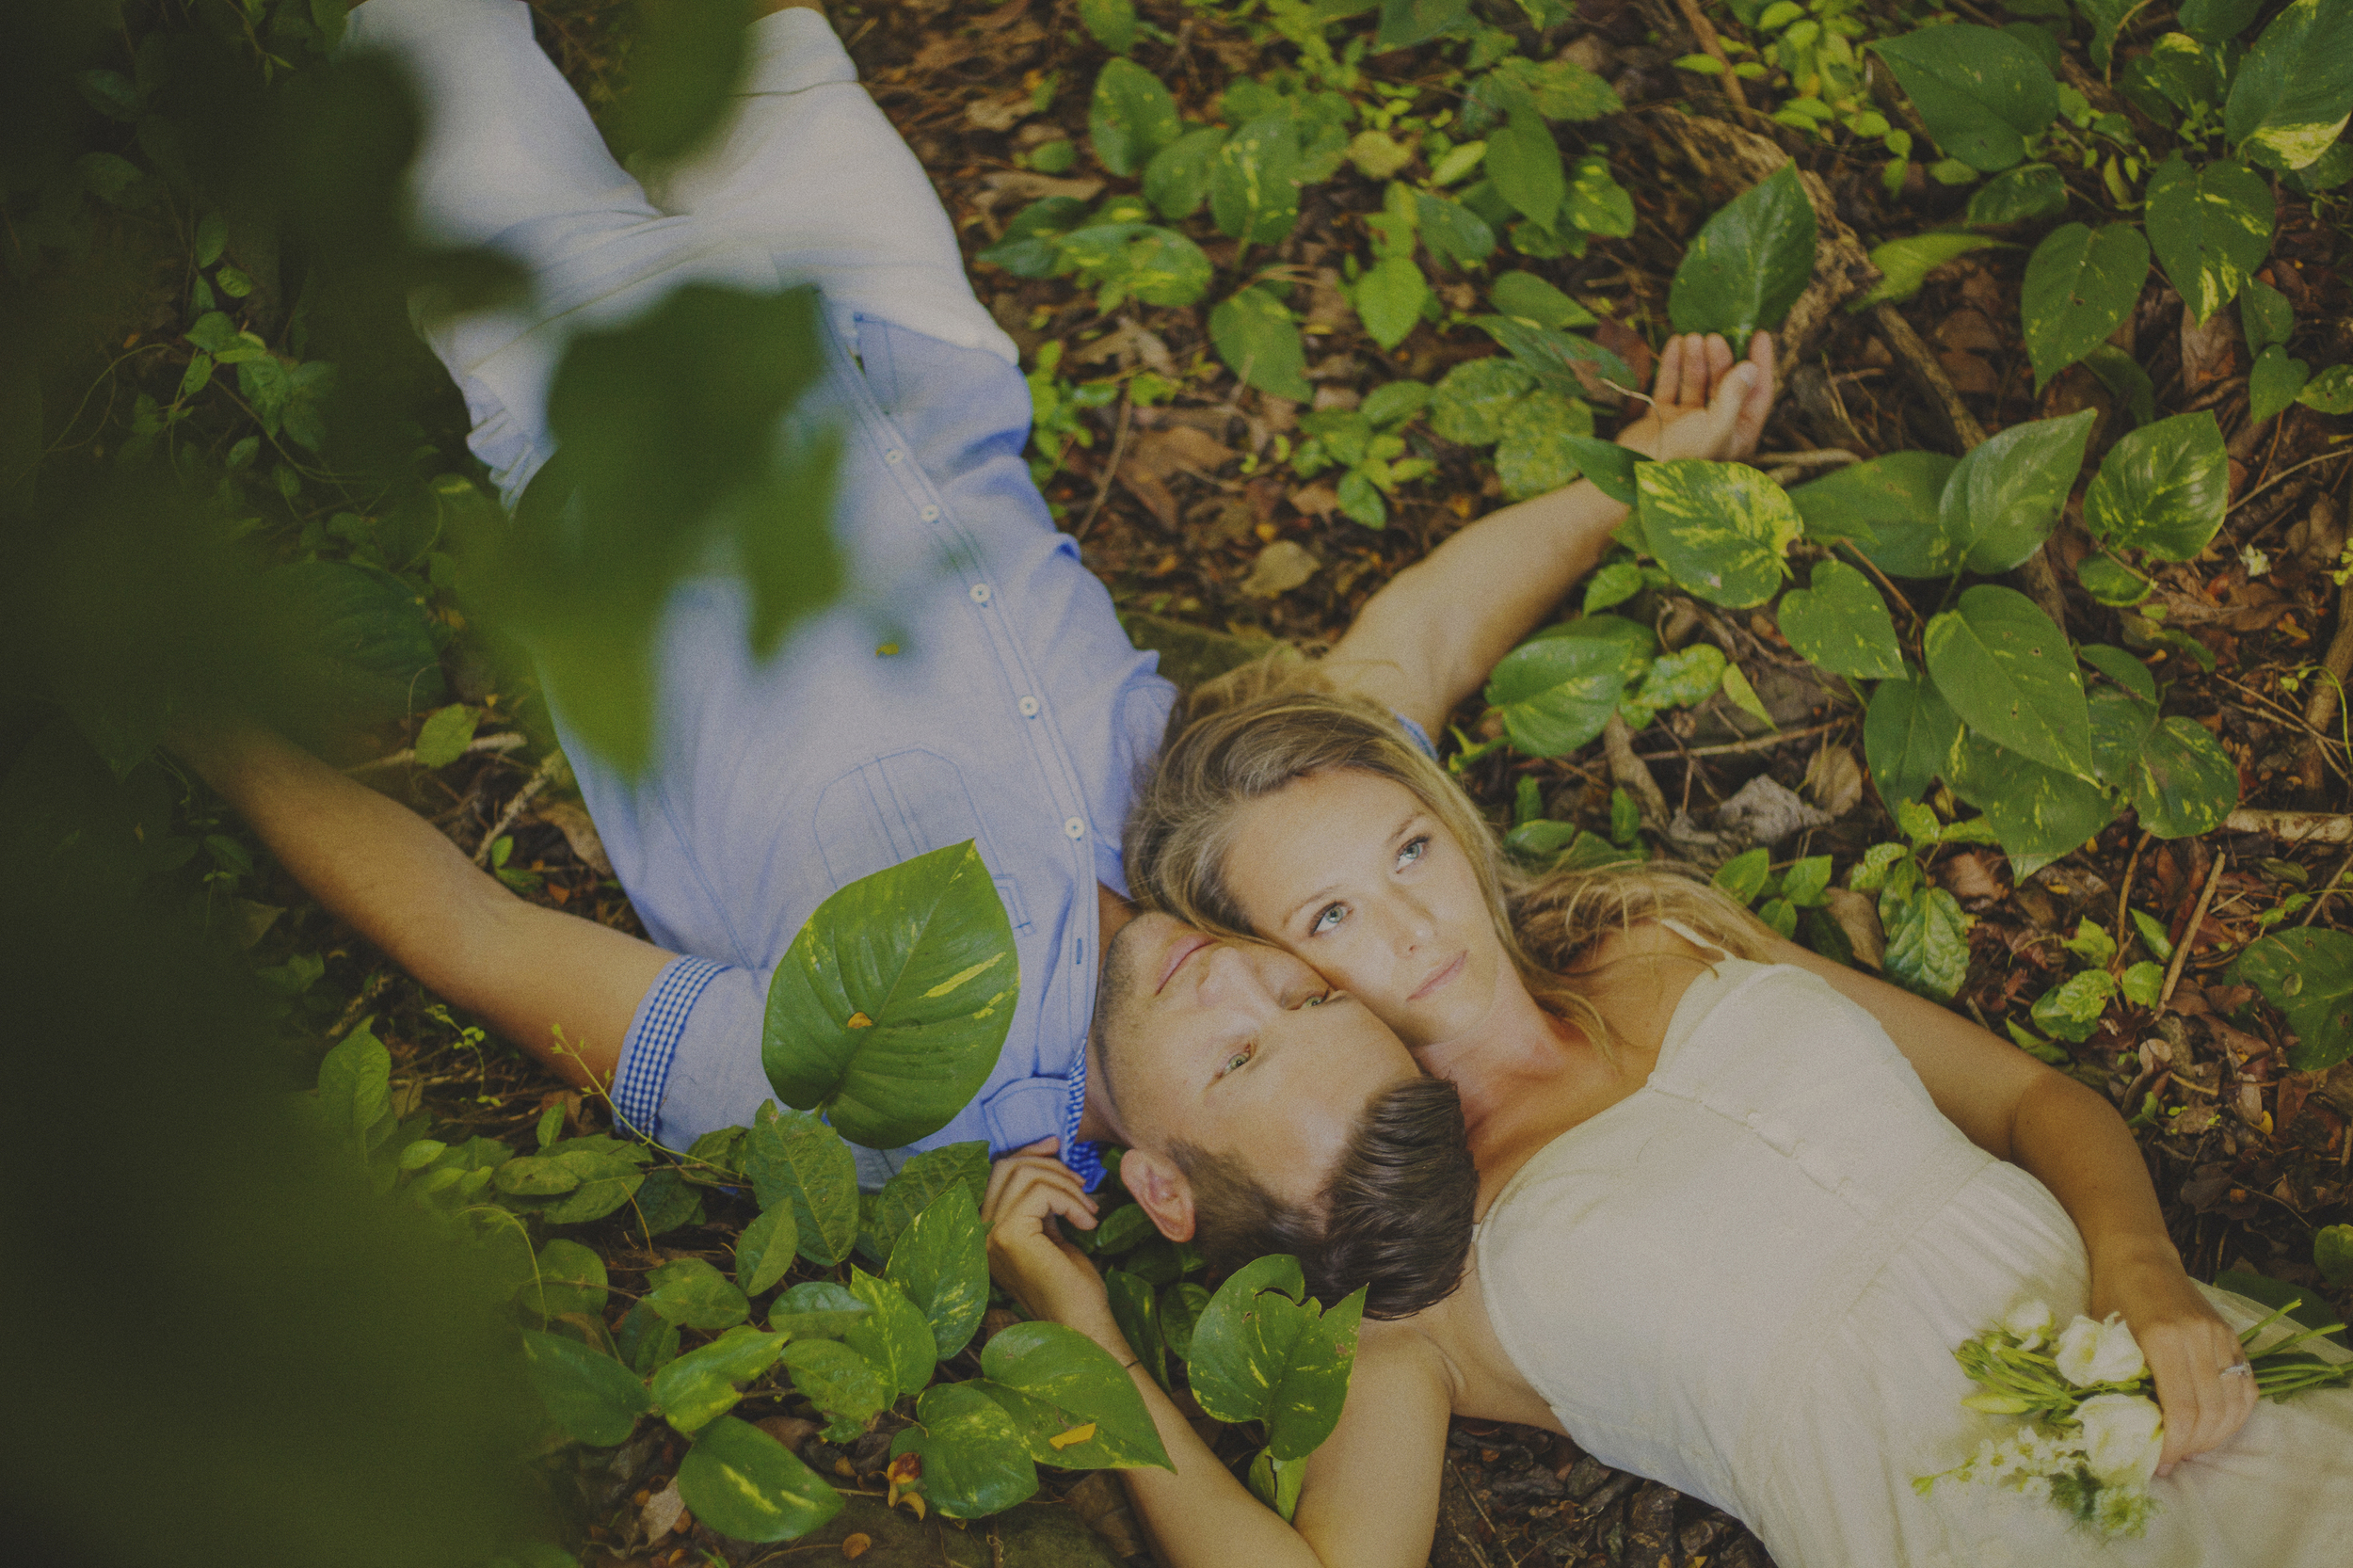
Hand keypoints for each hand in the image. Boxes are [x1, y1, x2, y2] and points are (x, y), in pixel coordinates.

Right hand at [982, 1138, 1120, 1337]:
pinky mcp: (1009, 1237)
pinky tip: (1086, 1224)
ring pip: (1026, 1174)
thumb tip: (1050, 1149)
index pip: (998, 1172)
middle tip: (1083, 1187)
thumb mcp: (1052, 1230)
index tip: (1058, 1146)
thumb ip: (1042, 1198)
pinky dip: (1070, 1200)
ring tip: (1089, 1212)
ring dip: (1067, 1185)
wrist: (1082, 1326)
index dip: (1029, 1152)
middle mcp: (981, 1233)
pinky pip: (1041, 1192)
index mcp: (988, 1231)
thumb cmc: (1072, 1286)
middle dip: (1051, 1166)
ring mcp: (991, 1235)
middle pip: (1008, 1166)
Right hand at [1611, 331, 1774, 463]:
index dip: (1760, 363)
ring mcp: (1687, 422)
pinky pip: (1670, 386)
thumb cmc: (1681, 457)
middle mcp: (1715, 427)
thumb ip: (1734, 395)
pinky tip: (1675, 344)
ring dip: (1696, 359)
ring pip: (1697, 383)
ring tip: (1691, 338)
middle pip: (1725, 384)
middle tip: (1713, 338)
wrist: (1632, 472)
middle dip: (1720, 359)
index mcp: (1737, 434)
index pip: (1757, 393)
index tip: (1758, 334)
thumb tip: (1750, 368)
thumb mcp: (1716, 427)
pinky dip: (1673, 366)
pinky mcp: (1662, 418)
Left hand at [2091, 1248, 2258, 1473]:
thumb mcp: (2101, 1334)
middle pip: (2210, 1413)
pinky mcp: (2232, 1336)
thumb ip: (2114, 1377)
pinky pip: (2246, 1386)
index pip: (2181, 1409)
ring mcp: (2220, 1336)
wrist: (2139, 1255)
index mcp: (2162, 1337)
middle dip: (2192, 1446)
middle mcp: (2197, 1337)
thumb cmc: (2112, 1294)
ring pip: (2234, 1404)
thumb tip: (2119, 1431)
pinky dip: (2235, 1414)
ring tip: (2190, 1447)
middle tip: (2172, 1460)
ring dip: (2215, 1435)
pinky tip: (2214, 1427)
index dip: (2174, 1445)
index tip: (2159, 1464)